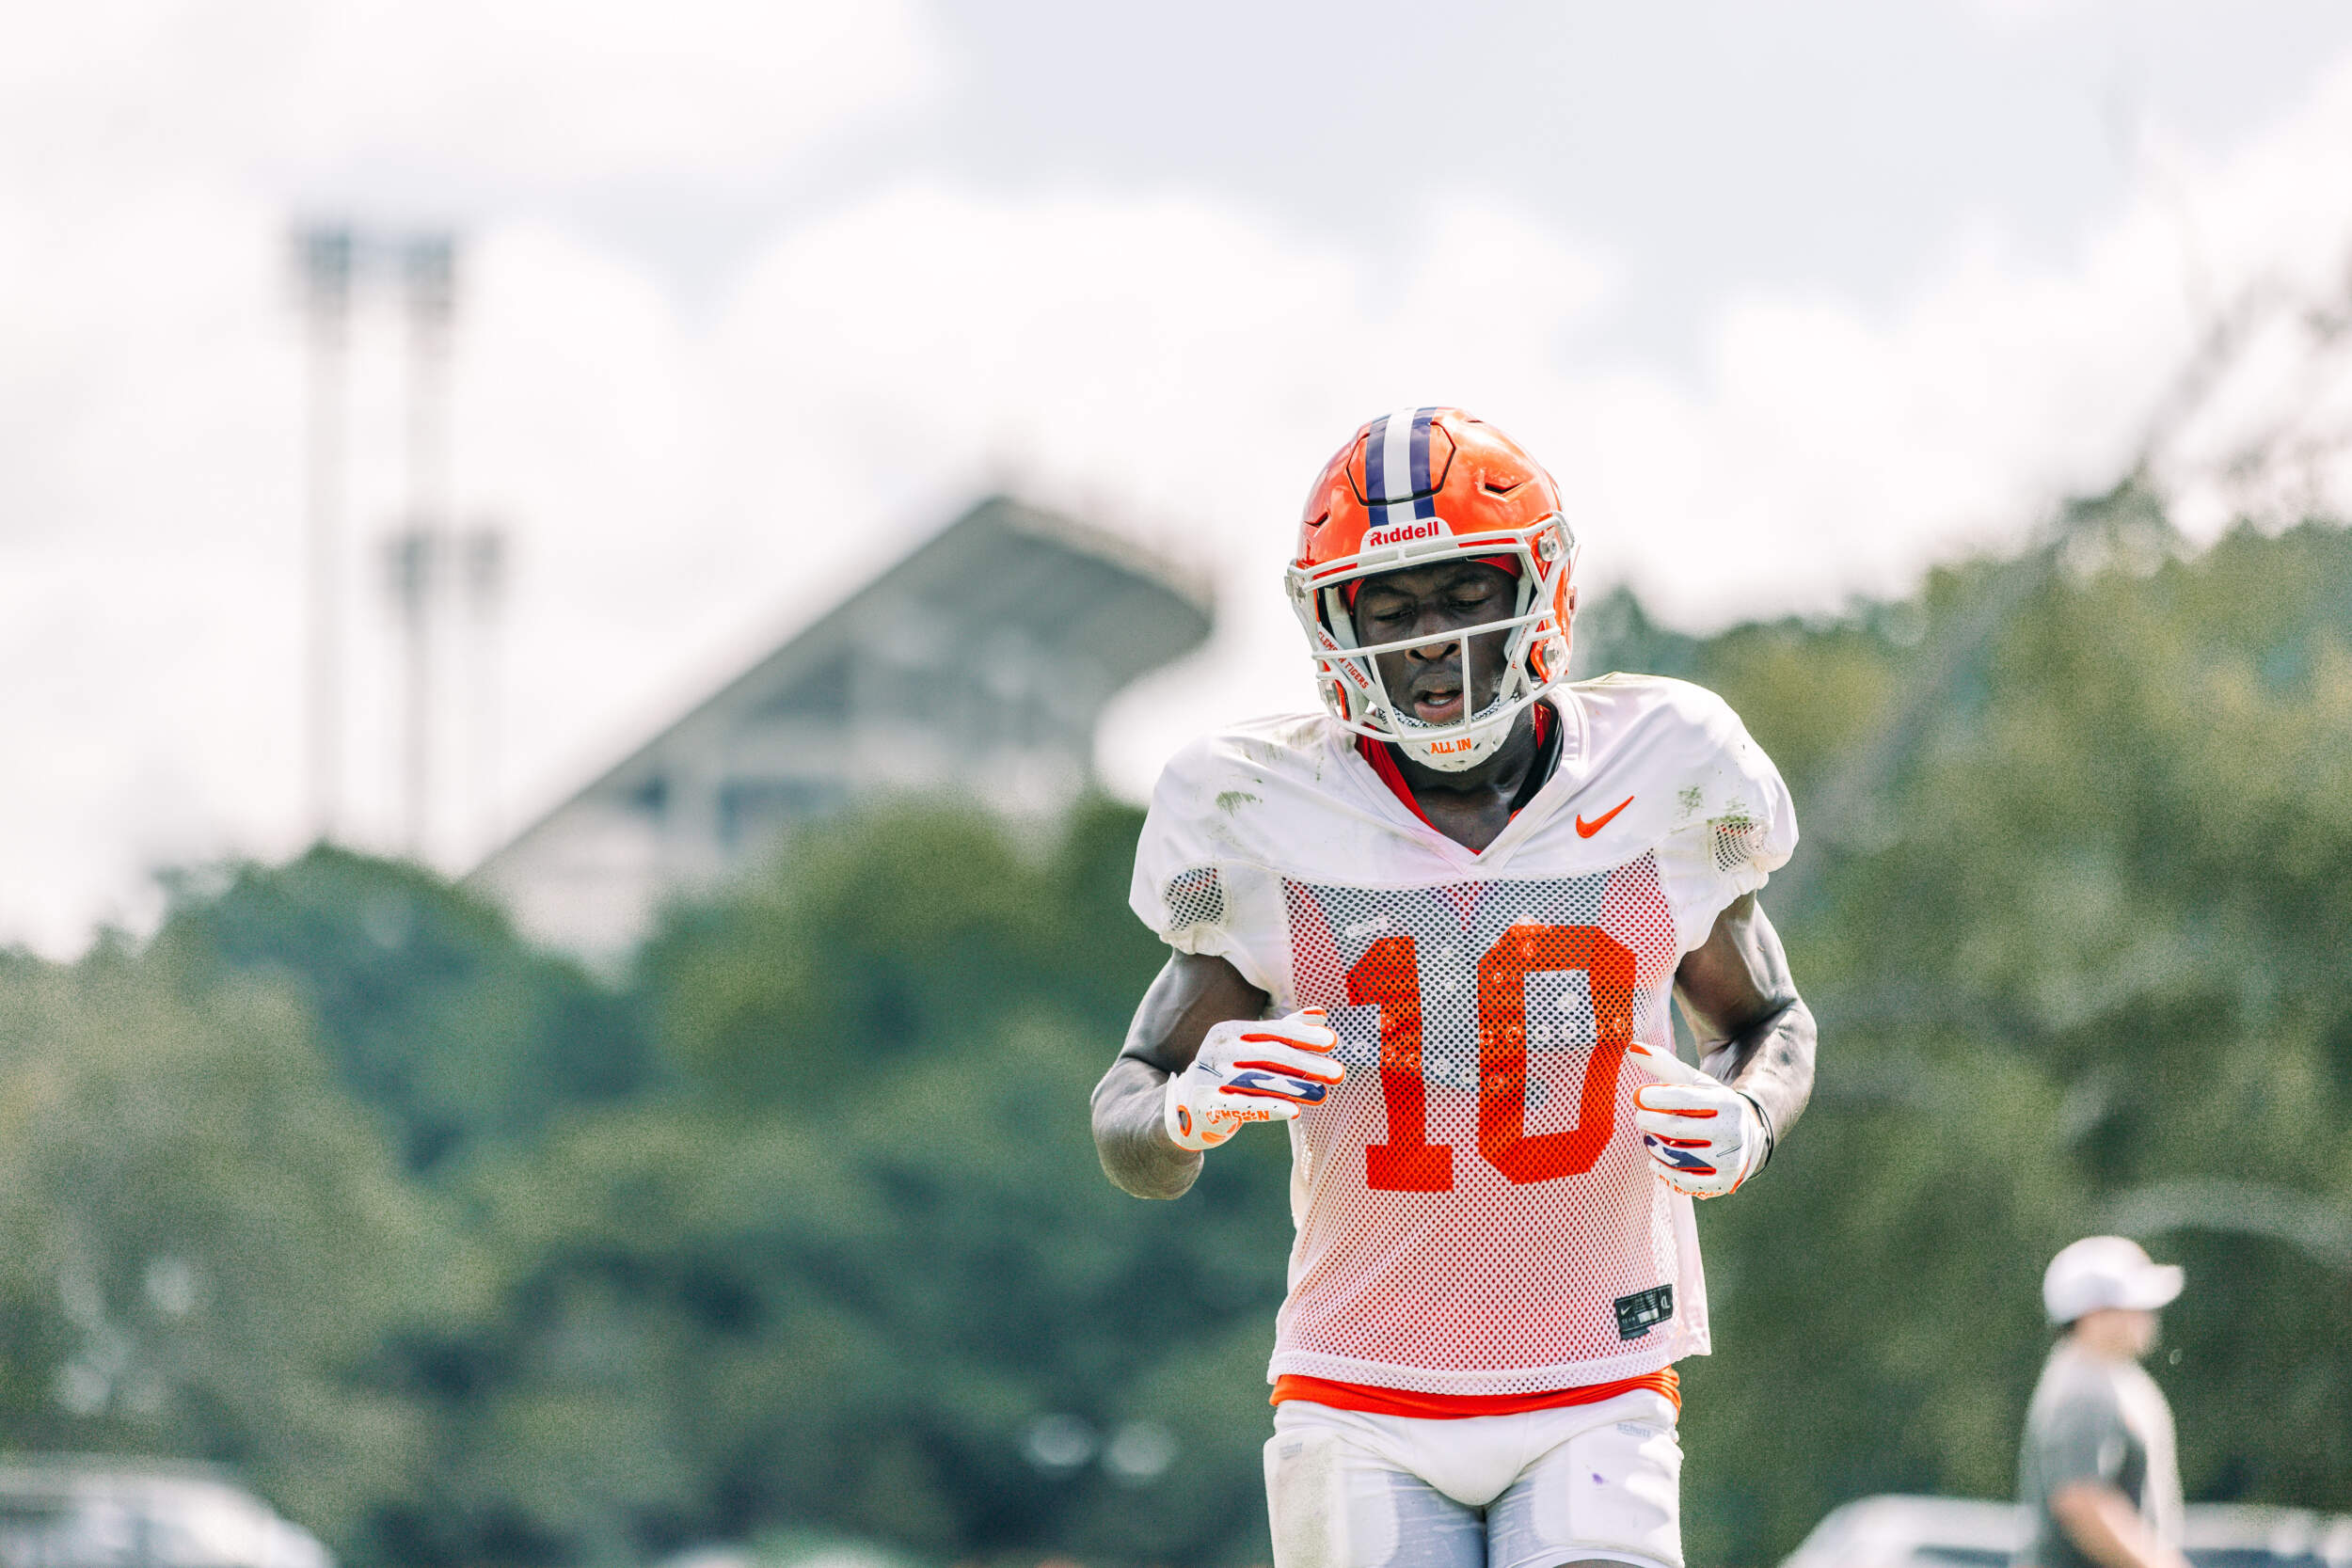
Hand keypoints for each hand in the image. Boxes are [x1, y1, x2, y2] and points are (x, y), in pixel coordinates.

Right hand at [1163, 1009, 1343, 1150]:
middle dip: (1306, 1063)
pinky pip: (1242, 1106)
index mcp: (1227, 1032)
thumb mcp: (1252, 1052)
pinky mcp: (1206, 1106)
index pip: (1270, 1031)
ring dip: (1294, 1088)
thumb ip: (1285, 1032)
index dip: (1302, 1035)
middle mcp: (1215, 1051)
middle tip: (1337, 1073)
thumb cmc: (1229, 1077)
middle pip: (1267, 1055)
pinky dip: (1269, 1107)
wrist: (1187, 1112)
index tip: (1332, 1042)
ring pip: (1258, 1081)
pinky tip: (1294, 1111)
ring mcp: (1208, 1078)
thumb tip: (1321, 1015)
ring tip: (1323, 1094)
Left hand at [1627, 1042, 1768, 1196]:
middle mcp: (1731, 1131)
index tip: (1638, 1095)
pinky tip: (1656, 1160)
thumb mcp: (1694, 1082)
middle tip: (1641, 1117)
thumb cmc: (1710, 1105)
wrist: (1746, 1137)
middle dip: (1648, 1122)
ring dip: (1654, 1147)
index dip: (1653, 1096)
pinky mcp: (1723, 1183)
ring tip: (1650, 1137)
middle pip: (1675, 1128)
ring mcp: (1729, 1160)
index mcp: (1725, 1102)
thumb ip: (1664, 1064)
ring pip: (1676, 1157)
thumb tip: (1632, 1048)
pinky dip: (1663, 1170)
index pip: (1682, 1098)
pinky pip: (1684, 1181)